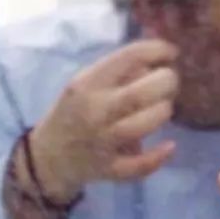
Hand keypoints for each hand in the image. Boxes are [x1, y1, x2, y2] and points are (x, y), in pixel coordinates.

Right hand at [31, 40, 179, 200]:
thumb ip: (122, 69)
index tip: (171, 51)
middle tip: (170, 82)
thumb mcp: (88, 83)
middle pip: (138, 95)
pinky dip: (157, 157)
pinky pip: (137, 167)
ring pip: (141, 126)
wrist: (48, 157)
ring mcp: (100, 142)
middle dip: (165, 82)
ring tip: (164, 107)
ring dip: (162, 112)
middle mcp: (93, 111)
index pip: (127, 58)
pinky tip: (169, 146)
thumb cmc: (77, 111)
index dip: (156, 50)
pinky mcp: (108, 168)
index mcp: (87, 83)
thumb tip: (163, 54)